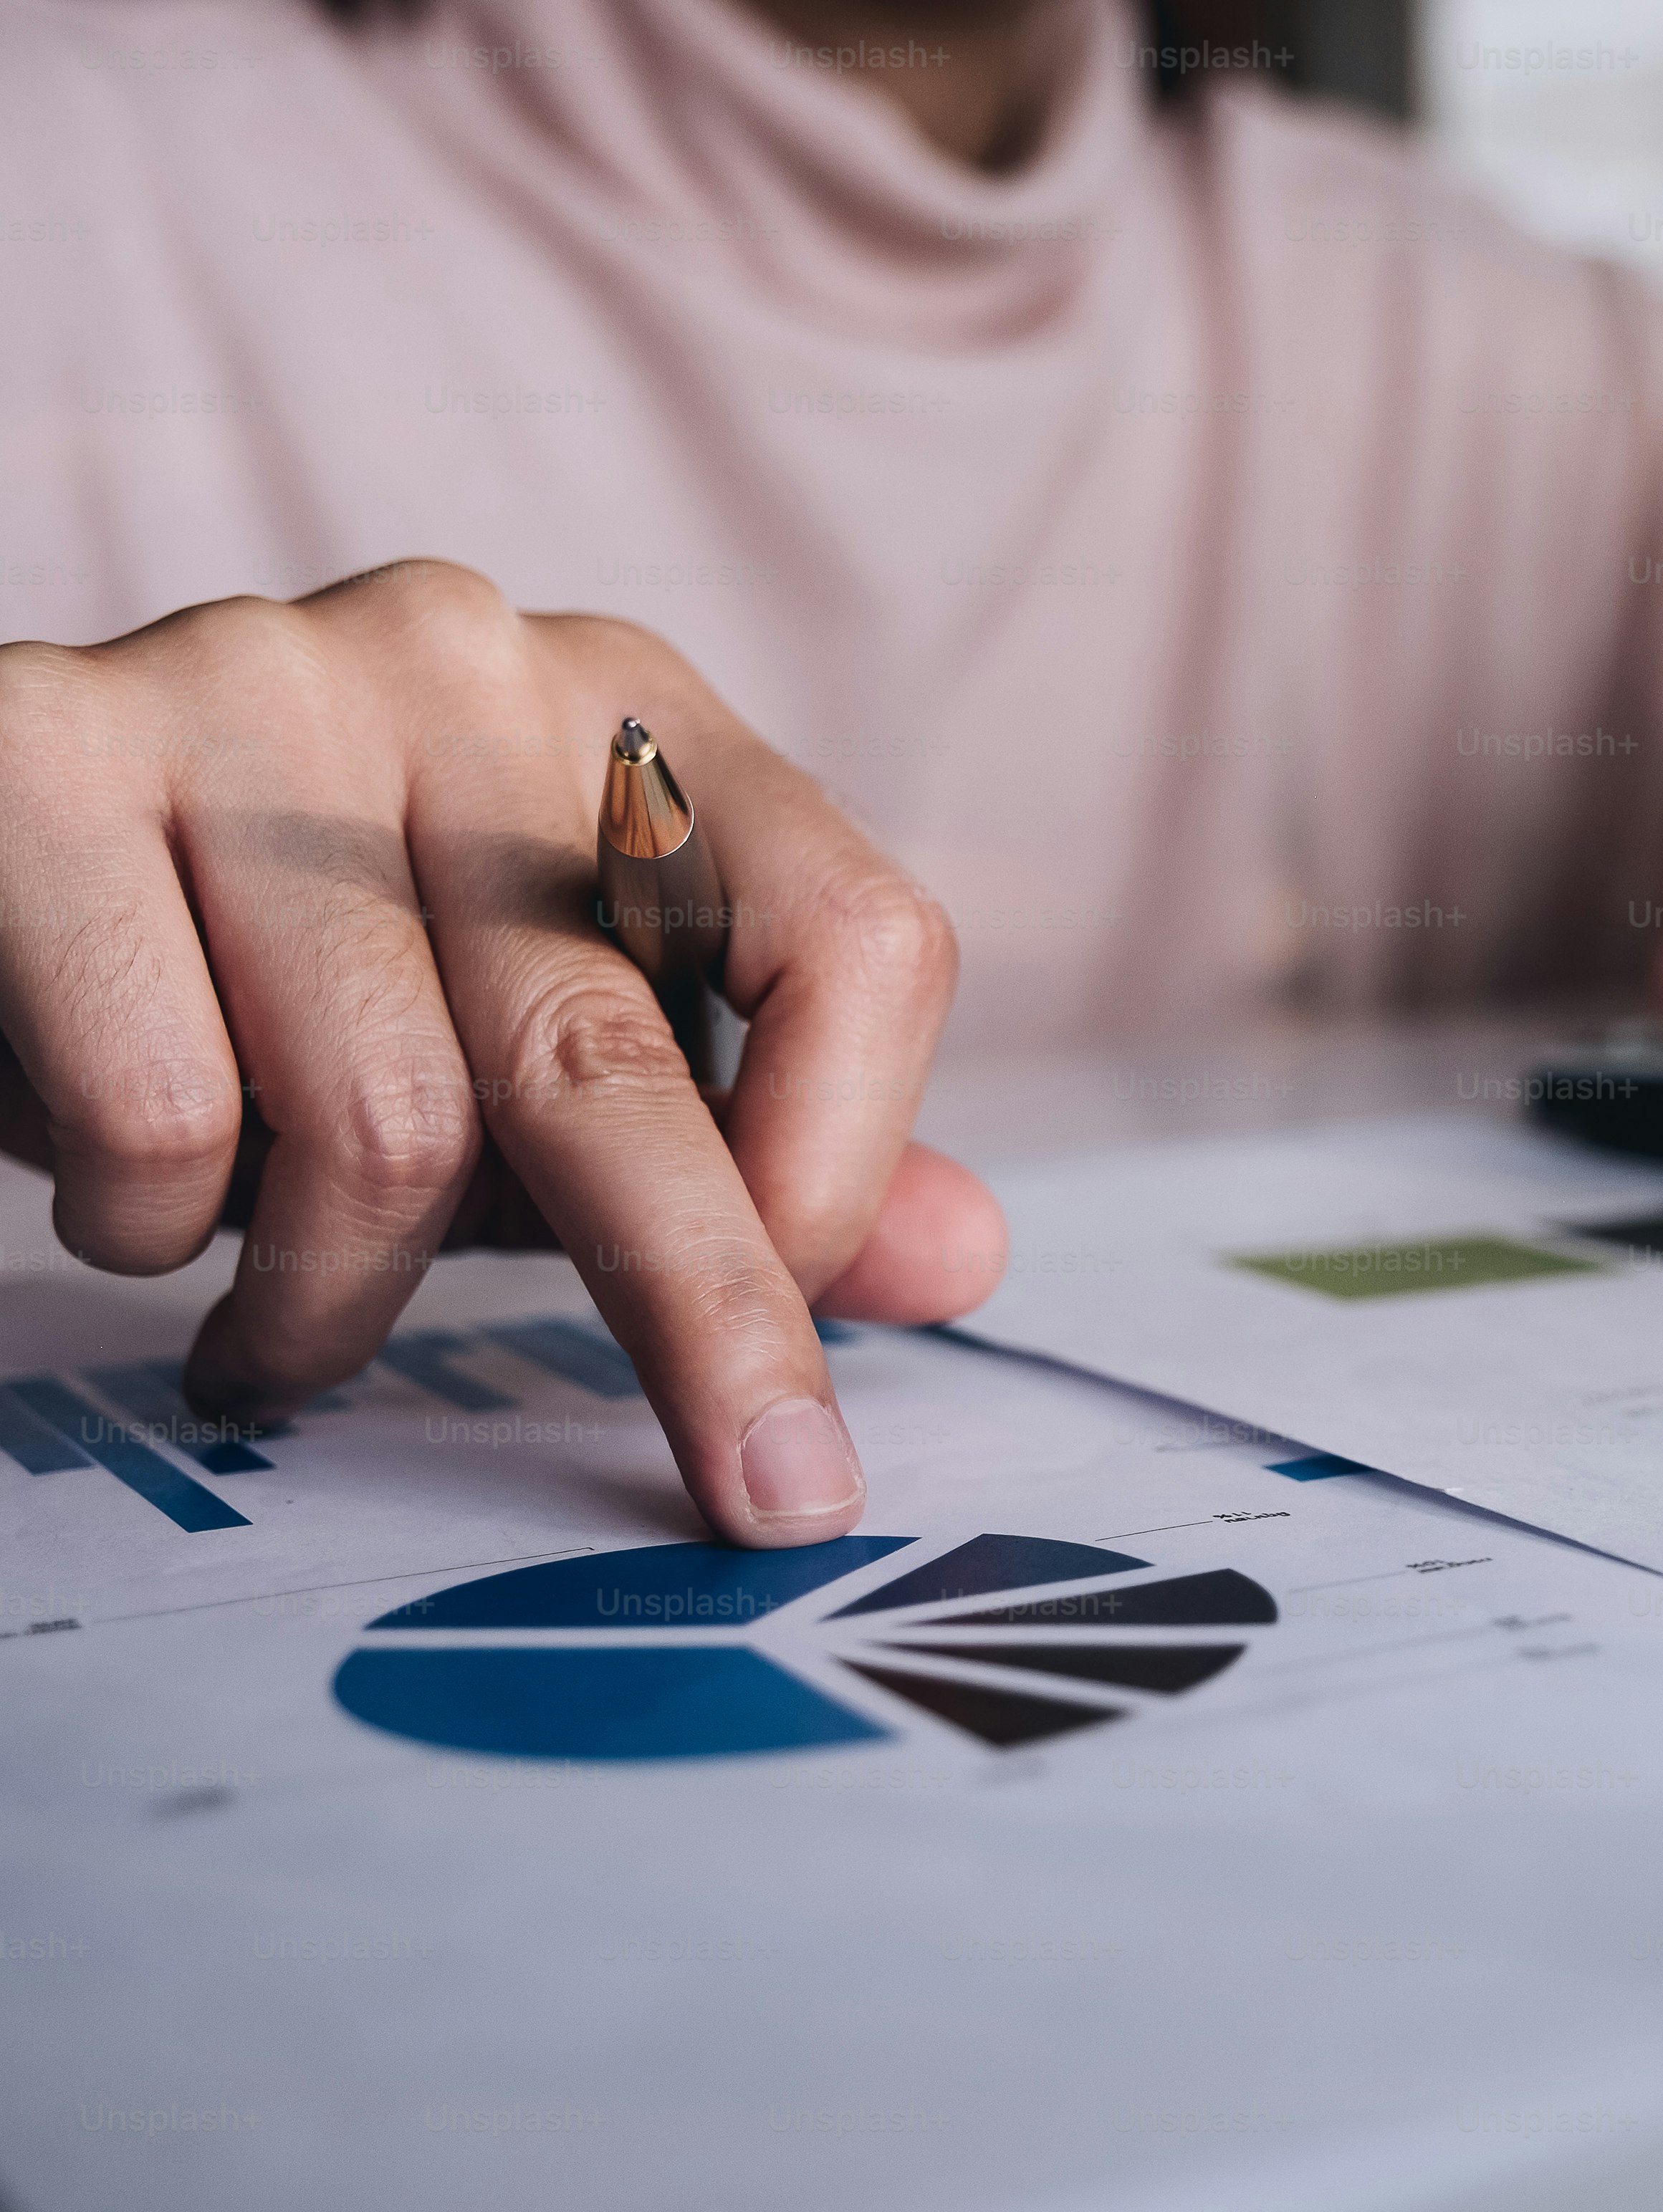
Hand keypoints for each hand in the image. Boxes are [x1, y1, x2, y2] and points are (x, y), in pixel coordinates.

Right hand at [0, 562, 1004, 1545]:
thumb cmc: (296, 991)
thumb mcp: (545, 1063)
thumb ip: (759, 1160)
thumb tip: (964, 1262)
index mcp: (638, 717)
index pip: (860, 940)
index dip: (846, 1171)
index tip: (799, 1344)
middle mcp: (467, 661)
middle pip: (624, 1058)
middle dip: (699, 1317)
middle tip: (753, 1493)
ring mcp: (253, 681)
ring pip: (382, 1120)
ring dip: (332, 1300)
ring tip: (280, 1317)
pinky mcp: (42, 747)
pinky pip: (165, 1108)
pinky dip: (155, 1225)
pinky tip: (137, 1197)